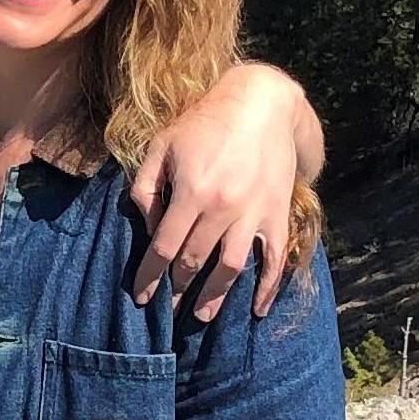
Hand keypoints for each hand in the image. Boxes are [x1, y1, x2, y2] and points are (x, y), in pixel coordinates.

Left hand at [132, 64, 316, 319]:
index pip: (163, 247)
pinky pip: (275, 260)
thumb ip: (147, 189)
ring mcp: (254, 213)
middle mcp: (222, 208)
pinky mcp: (278, 214)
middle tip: (167, 307)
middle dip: (177, 287)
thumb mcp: (162, 146)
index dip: (149, 276)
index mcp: (191, 192)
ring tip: (202, 315)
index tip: (140, 297)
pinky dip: (267, 288)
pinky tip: (256, 309)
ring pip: (231, 268)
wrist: (262, 104)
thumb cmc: (204, 124)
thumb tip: (148, 229)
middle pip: (194, 261)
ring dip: (215, 296)